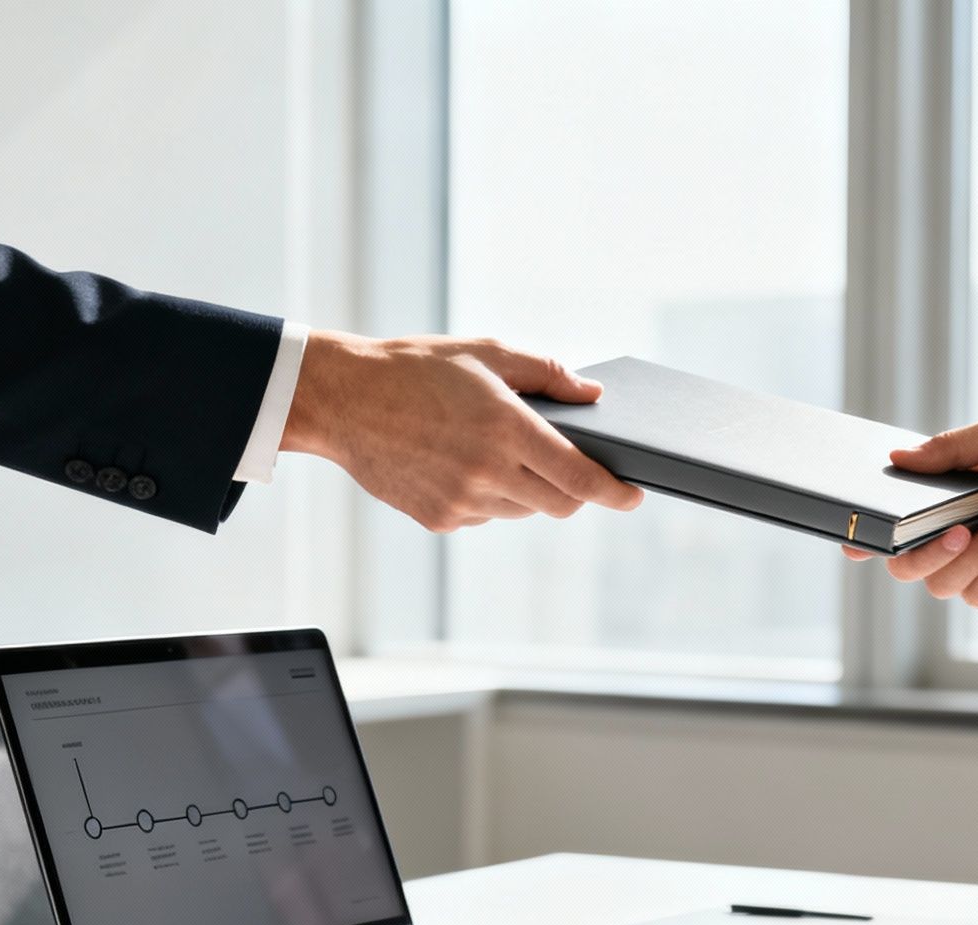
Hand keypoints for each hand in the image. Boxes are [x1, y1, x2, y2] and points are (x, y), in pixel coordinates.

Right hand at [282, 332, 641, 531]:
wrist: (343, 399)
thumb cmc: (416, 368)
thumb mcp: (486, 353)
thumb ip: (547, 373)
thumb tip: (592, 396)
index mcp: (507, 429)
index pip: (581, 478)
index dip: (615, 492)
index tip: (634, 496)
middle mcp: (488, 472)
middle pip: (559, 504)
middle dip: (574, 491)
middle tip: (567, 465)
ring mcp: (462, 501)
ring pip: (522, 511)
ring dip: (528, 491)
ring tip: (497, 451)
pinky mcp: (438, 519)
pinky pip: (484, 516)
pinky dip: (489, 497)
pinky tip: (462, 463)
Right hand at [843, 415, 977, 610]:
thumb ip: (951, 448)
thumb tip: (898, 458)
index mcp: (947, 496)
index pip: (895, 524)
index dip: (867, 536)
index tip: (852, 539)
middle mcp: (958, 533)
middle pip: (906, 566)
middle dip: (920, 554)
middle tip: (954, 530)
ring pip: (941, 585)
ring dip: (971, 557)